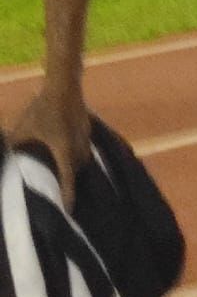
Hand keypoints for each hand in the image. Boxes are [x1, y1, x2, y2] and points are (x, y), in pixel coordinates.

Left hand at [10, 88, 90, 208]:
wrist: (64, 85)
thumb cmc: (42, 108)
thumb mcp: (24, 128)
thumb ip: (16, 145)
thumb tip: (8, 158)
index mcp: (63, 150)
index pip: (68, 180)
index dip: (67, 196)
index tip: (67, 211)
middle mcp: (78, 148)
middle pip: (76, 172)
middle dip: (68, 183)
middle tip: (58, 192)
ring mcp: (85, 139)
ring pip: (82, 162)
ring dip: (73, 169)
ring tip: (61, 173)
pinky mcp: (88, 132)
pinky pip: (83, 150)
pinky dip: (75, 156)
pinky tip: (65, 152)